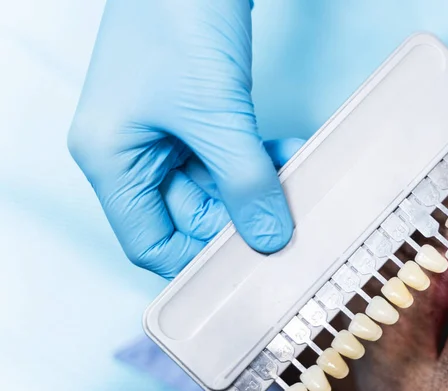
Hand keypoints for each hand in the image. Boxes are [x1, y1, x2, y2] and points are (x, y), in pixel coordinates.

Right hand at [68, 0, 300, 278]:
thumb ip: (244, 180)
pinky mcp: (192, 112)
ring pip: (215, 184)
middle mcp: (131, 150)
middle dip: (241, 214)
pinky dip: (256, 157)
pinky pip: (226, 153)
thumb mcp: (214, 112)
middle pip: (189, 214)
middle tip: (284, 215)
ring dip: (256, 183)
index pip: (148, 241)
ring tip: (292, 172)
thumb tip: (269, 236)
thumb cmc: (175, 17)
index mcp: (110, 157)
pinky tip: (285, 149)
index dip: (195, 260)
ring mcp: (163, 130)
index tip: (246, 265)